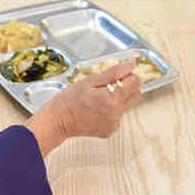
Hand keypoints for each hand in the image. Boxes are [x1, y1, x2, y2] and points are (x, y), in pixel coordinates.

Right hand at [25, 59, 140, 156]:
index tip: (117, 75)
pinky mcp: (109, 131)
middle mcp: (116, 113)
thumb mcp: (90, 81)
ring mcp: (114, 124)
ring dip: (119, 99)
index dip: (128, 76)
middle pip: (136, 95)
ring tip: (100, 98)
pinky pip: (118, 117)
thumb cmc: (70, 99)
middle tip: (110, 85)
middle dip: (127, 87)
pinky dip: (112, 111)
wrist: (58, 121)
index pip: (135, 82)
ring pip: (127, 106)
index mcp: (112, 99)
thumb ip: (114, 73)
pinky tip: (97, 109)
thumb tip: (132, 64)